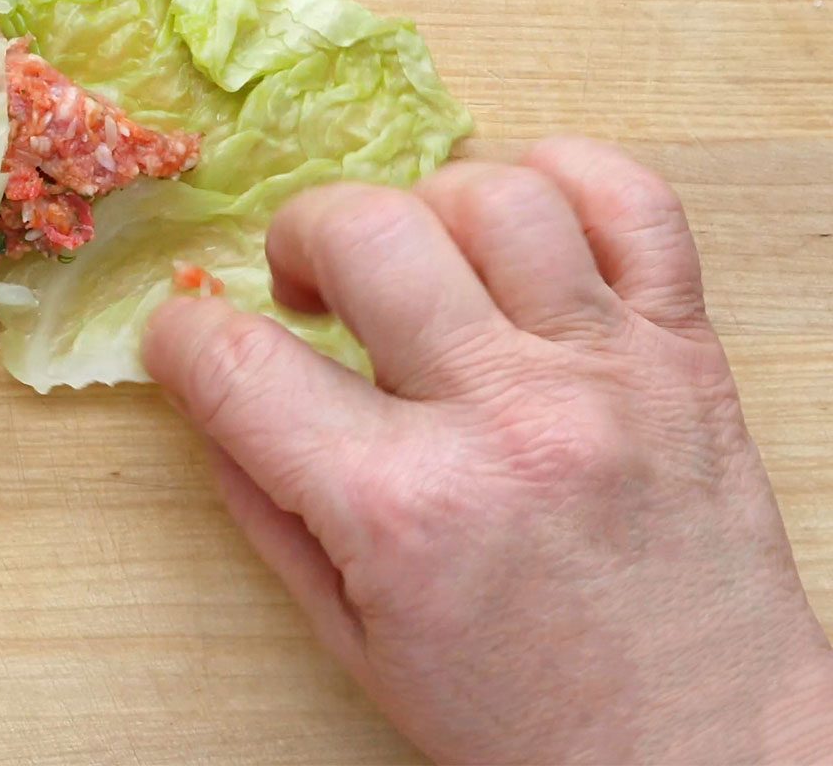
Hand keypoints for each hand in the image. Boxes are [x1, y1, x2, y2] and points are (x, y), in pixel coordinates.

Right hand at [145, 139, 832, 763]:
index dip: (180, 334)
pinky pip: (634, 201)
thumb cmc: (530, 715)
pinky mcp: (685, 354)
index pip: (233, 361)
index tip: (186, 339)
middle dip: (296, 238)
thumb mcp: (351, 638)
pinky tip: (522, 225)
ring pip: (493, 195)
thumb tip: (208, 397)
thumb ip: (264, 507)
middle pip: (361, 232)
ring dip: (423, 210)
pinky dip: (565, 178)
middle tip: (305, 289)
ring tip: (419, 264)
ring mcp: (606, 373)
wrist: (706, 757)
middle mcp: (504, 418)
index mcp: (401, 508)